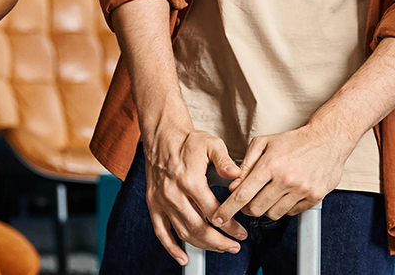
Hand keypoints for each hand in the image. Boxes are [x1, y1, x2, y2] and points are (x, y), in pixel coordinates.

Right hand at [143, 125, 246, 263]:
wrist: (162, 136)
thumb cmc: (188, 141)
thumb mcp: (212, 144)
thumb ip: (226, 161)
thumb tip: (238, 175)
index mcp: (190, 180)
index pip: (213, 212)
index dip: (229, 226)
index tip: (241, 233)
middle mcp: (174, 194)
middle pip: (198, 228)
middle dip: (219, 242)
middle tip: (234, 246)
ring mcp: (162, 201)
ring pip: (183, 233)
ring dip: (202, 246)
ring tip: (219, 248)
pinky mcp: (154, 204)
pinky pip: (161, 231)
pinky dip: (171, 248)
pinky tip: (183, 258)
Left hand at [211, 124, 346, 223]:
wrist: (327, 140)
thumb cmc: (292, 141)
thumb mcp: (263, 143)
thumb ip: (245, 164)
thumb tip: (232, 185)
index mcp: (270, 165)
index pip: (242, 195)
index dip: (227, 210)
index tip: (217, 218)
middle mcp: (285, 180)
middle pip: (256, 209)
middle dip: (247, 208)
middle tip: (249, 200)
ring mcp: (301, 190)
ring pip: (273, 214)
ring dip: (267, 207)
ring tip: (271, 192)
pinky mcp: (314, 198)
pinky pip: (291, 213)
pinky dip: (285, 207)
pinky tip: (287, 192)